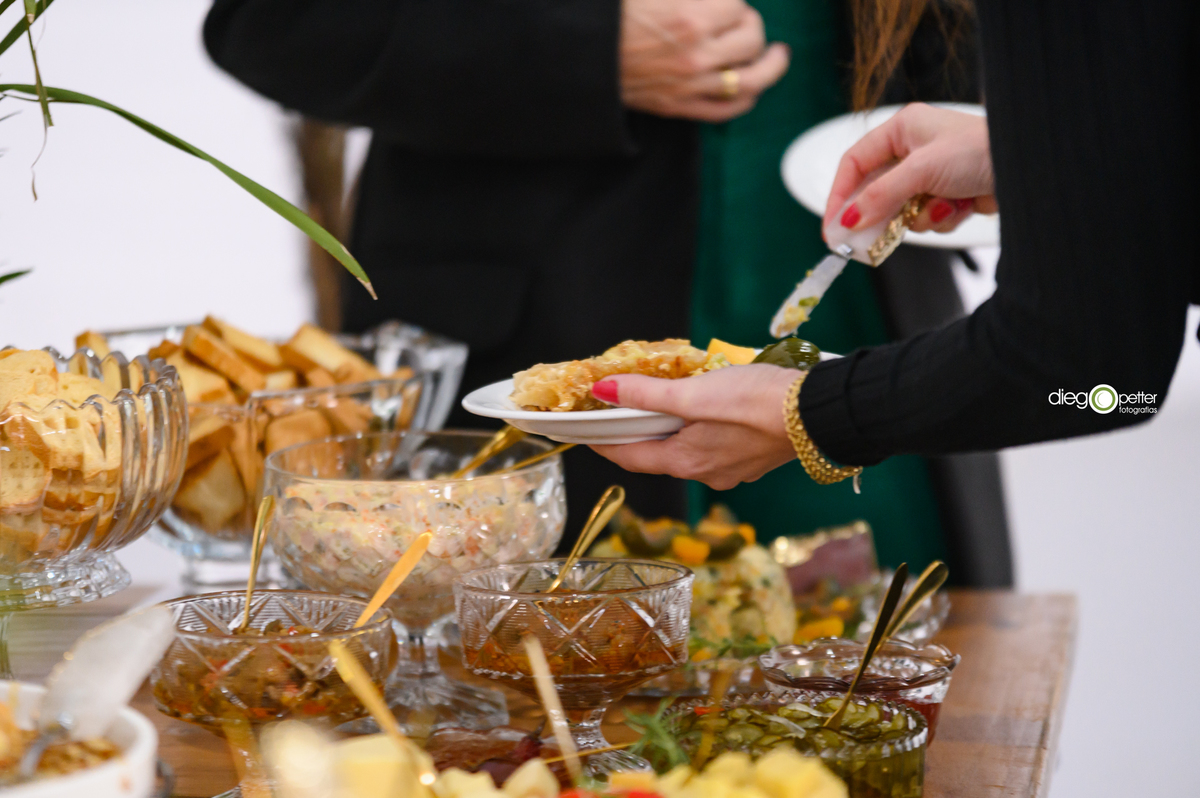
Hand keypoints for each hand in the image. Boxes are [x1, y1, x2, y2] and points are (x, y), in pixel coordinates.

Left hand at [589, 364, 797, 489]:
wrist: (820, 411)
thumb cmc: (757, 402)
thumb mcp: (693, 393)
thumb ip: (645, 394)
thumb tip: (602, 392)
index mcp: (687, 463)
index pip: (630, 459)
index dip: (603, 445)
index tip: (584, 433)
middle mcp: (707, 474)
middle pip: (658, 455)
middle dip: (637, 434)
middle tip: (618, 411)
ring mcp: (733, 469)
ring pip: (688, 449)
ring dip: (671, 430)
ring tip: (659, 404)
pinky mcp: (754, 457)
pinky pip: (714, 445)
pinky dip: (699, 428)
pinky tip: (704, 409)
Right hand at [620, 0, 789, 122]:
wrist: (582, 56)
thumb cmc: (614, 17)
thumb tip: (721, 1)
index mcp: (692, 16)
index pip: (739, 4)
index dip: (733, 2)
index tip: (724, 3)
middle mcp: (698, 53)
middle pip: (752, 38)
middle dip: (750, 25)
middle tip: (741, 20)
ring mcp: (692, 84)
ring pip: (753, 78)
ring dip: (770, 65)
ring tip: (777, 55)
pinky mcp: (681, 106)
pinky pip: (728, 109)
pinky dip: (747, 98)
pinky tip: (754, 87)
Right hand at [823, 103, 997, 237]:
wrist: (1030, 166)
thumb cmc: (979, 150)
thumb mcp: (922, 170)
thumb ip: (881, 196)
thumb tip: (848, 219)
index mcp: (902, 129)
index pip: (854, 163)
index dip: (840, 195)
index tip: (832, 226)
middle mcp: (913, 149)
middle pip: (876, 191)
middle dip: (880, 215)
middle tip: (865, 242)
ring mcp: (931, 174)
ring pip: (902, 210)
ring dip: (920, 216)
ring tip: (944, 207)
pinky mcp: (948, 195)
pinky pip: (927, 217)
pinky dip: (942, 217)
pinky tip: (963, 206)